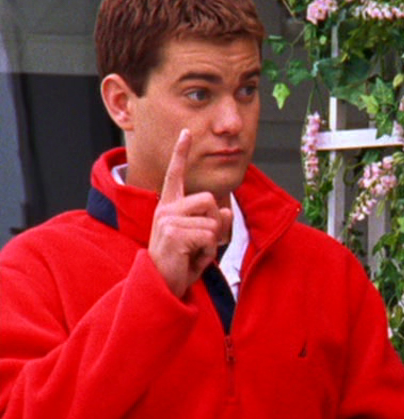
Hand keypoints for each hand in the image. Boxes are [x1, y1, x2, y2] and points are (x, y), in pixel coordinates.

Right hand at [148, 129, 232, 297]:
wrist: (162, 286)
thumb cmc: (181, 263)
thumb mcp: (202, 240)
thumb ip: (214, 223)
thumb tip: (226, 213)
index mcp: (170, 207)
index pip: (176, 175)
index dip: (181, 153)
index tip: (186, 132)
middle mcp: (166, 209)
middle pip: (210, 200)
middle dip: (215, 224)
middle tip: (200, 245)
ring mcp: (168, 220)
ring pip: (212, 221)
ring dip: (211, 242)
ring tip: (193, 254)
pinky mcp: (173, 233)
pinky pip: (208, 236)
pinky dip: (207, 252)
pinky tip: (191, 260)